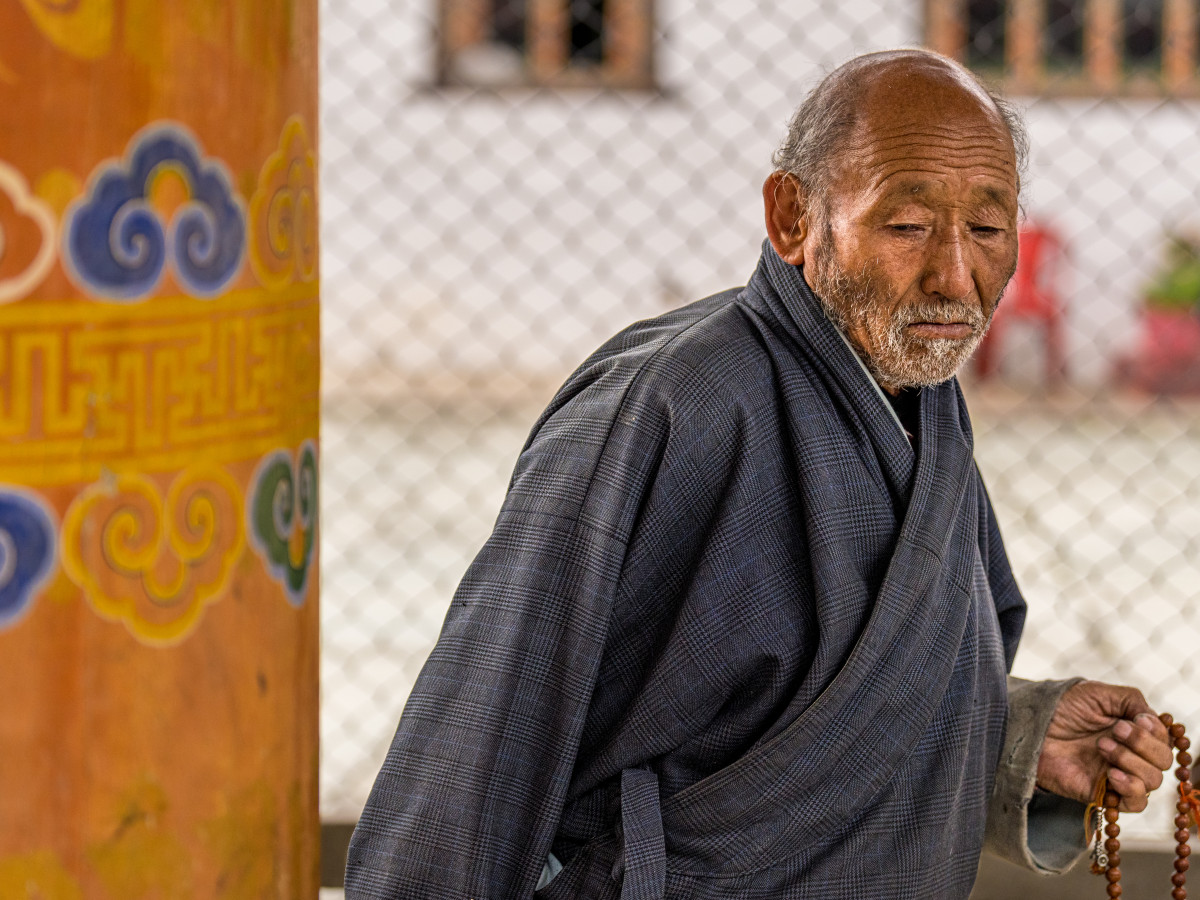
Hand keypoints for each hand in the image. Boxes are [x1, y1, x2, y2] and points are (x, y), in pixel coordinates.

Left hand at [1036, 680, 1172, 811]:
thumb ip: (1132, 701)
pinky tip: (1112, 774)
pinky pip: (1135, 803)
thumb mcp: (1099, 694)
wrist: (1030, 725)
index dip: (1154, 731)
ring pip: (1152, 781)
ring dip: (1132, 761)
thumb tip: (1153, 720)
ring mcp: (1117, 774)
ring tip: (1102, 746)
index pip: (1164, 739)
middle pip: (1164, 761)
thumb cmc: (1062, 707)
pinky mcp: (1102, 793)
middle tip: (1115, 731)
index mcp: (1133, 731)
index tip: (1131, 720)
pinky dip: (1132, 789)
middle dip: (1143, 744)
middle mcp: (1130, 754)